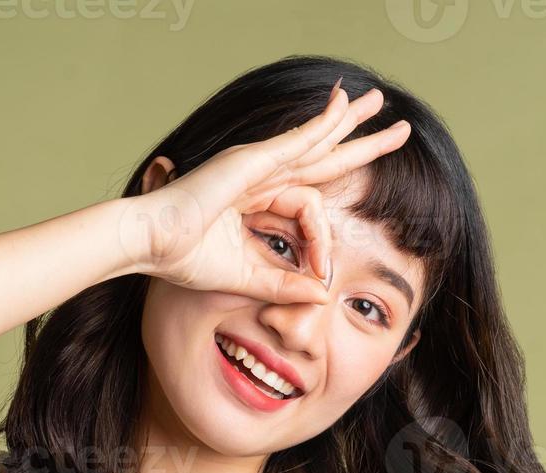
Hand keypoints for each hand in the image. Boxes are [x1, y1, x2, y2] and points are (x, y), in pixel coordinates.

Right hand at [129, 80, 411, 304]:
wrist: (150, 245)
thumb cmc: (183, 259)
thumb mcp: (248, 278)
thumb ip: (286, 284)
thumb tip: (322, 294)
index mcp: (256, 199)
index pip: (308, 211)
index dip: (323, 243)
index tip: (322, 274)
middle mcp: (259, 175)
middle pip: (321, 155)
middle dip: (358, 143)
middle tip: (395, 128)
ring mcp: (254, 164)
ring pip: (314, 140)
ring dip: (348, 121)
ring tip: (379, 105)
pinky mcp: (249, 161)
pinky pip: (294, 140)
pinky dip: (320, 124)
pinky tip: (343, 107)